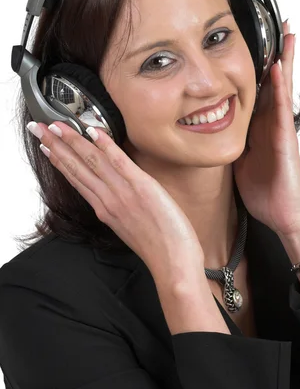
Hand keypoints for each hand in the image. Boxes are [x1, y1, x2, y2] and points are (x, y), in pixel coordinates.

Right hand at [28, 122, 204, 280]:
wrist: (172, 263)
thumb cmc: (158, 248)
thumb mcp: (130, 228)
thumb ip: (118, 209)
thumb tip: (115, 194)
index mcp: (105, 209)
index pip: (76, 179)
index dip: (59, 160)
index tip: (46, 146)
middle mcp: (108, 200)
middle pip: (76, 168)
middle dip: (56, 145)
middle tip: (38, 127)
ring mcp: (123, 193)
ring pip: (92, 162)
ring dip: (73, 141)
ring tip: (57, 125)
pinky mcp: (142, 187)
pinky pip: (120, 162)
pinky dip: (106, 146)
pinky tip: (93, 132)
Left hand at [233, 21, 299, 237]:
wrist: (282, 214)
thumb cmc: (264, 190)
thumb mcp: (238, 161)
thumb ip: (230, 142)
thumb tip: (209, 133)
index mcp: (257, 127)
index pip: (257, 90)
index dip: (257, 67)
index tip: (254, 43)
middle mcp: (270, 124)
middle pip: (273, 82)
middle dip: (276, 54)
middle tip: (280, 24)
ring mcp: (280, 130)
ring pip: (281, 89)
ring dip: (284, 61)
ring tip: (288, 34)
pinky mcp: (285, 140)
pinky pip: (280, 110)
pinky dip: (279, 88)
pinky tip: (277, 69)